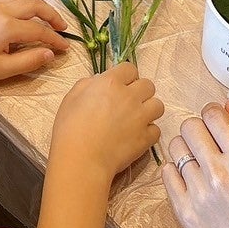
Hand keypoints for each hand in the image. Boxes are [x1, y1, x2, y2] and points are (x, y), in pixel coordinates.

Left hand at [0, 0, 69, 81]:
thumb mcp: (0, 69)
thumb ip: (28, 61)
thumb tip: (50, 54)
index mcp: (8, 26)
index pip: (39, 30)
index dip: (55, 39)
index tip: (66, 48)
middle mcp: (2, 8)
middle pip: (34, 5)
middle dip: (52, 15)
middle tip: (62, 27)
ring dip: (38, 4)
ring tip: (47, 16)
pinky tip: (24, 10)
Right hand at [50, 60, 162, 179]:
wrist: (81, 158)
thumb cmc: (70, 127)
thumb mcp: (72, 97)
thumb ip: (89, 84)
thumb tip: (100, 82)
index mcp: (110, 82)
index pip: (130, 68)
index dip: (126, 76)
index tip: (120, 85)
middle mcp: (130, 96)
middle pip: (148, 85)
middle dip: (140, 91)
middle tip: (128, 103)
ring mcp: (141, 117)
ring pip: (158, 105)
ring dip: (149, 109)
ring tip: (136, 119)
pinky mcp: (147, 138)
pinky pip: (156, 129)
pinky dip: (148, 132)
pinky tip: (136, 136)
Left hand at [163, 98, 228, 227]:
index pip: (213, 115)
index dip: (217, 115)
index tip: (221, 124)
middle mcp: (219, 175)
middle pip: (190, 126)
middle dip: (202, 129)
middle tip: (213, 144)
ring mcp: (198, 195)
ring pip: (176, 147)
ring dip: (189, 149)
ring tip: (204, 164)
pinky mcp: (184, 214)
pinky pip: (166, 173)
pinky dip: (177, 171)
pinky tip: (193, 180)